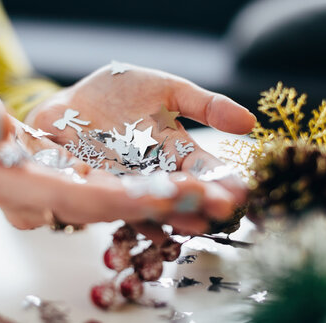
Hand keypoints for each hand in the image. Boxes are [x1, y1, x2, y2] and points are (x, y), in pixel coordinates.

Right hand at [0, 76, 205, 229]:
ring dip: (183, 201)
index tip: (153, 197)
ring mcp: (84, 191)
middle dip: (167, 205)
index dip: (109, 200)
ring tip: (229, 197)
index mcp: (23, 186)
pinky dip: (175, 190)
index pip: (69, 199)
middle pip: (119, 206)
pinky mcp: (99, 181)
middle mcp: (62, 198)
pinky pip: (140, 189)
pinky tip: (210, 187)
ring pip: (138, 201)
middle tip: (216, 201)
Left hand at [25, 64, 256, 233]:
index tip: (240, 191)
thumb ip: (204, 105)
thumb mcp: (167, 89)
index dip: (220, 178)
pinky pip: (117, 202)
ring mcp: (126, 181)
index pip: (202, 166)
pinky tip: (152, 230)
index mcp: (174, 147)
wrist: (75, 101)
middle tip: (223, 210)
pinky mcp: (99, 186)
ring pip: (153, 200)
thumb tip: (250, 122)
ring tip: (194, 223)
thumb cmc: (121, 92)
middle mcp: (154, 170)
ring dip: (173, 212)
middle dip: (202, 199)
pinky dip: (134, 216)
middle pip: (181, 188)